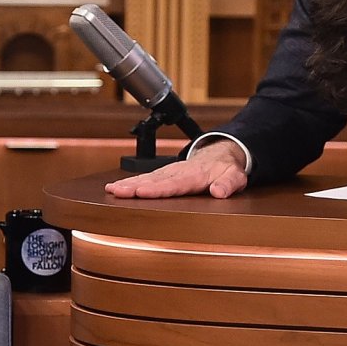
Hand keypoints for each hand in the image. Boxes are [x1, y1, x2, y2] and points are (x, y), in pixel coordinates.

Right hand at [105, 139, 248, 199]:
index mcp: (195, 175)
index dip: (158, 189)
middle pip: (154, 180)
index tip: (142, 192)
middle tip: (117, 191)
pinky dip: (129, 182)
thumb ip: (228, 184)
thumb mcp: (235, 176)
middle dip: (134, 186)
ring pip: (146, 177)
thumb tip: (219, 192)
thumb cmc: (226, 168)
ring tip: (111, 189)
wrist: (221, 153)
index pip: (174, 183)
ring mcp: (169, 172)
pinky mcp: (163, 174)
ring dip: (128, 184)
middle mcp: (178, 172)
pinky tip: (115, 187)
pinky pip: (145, 177)